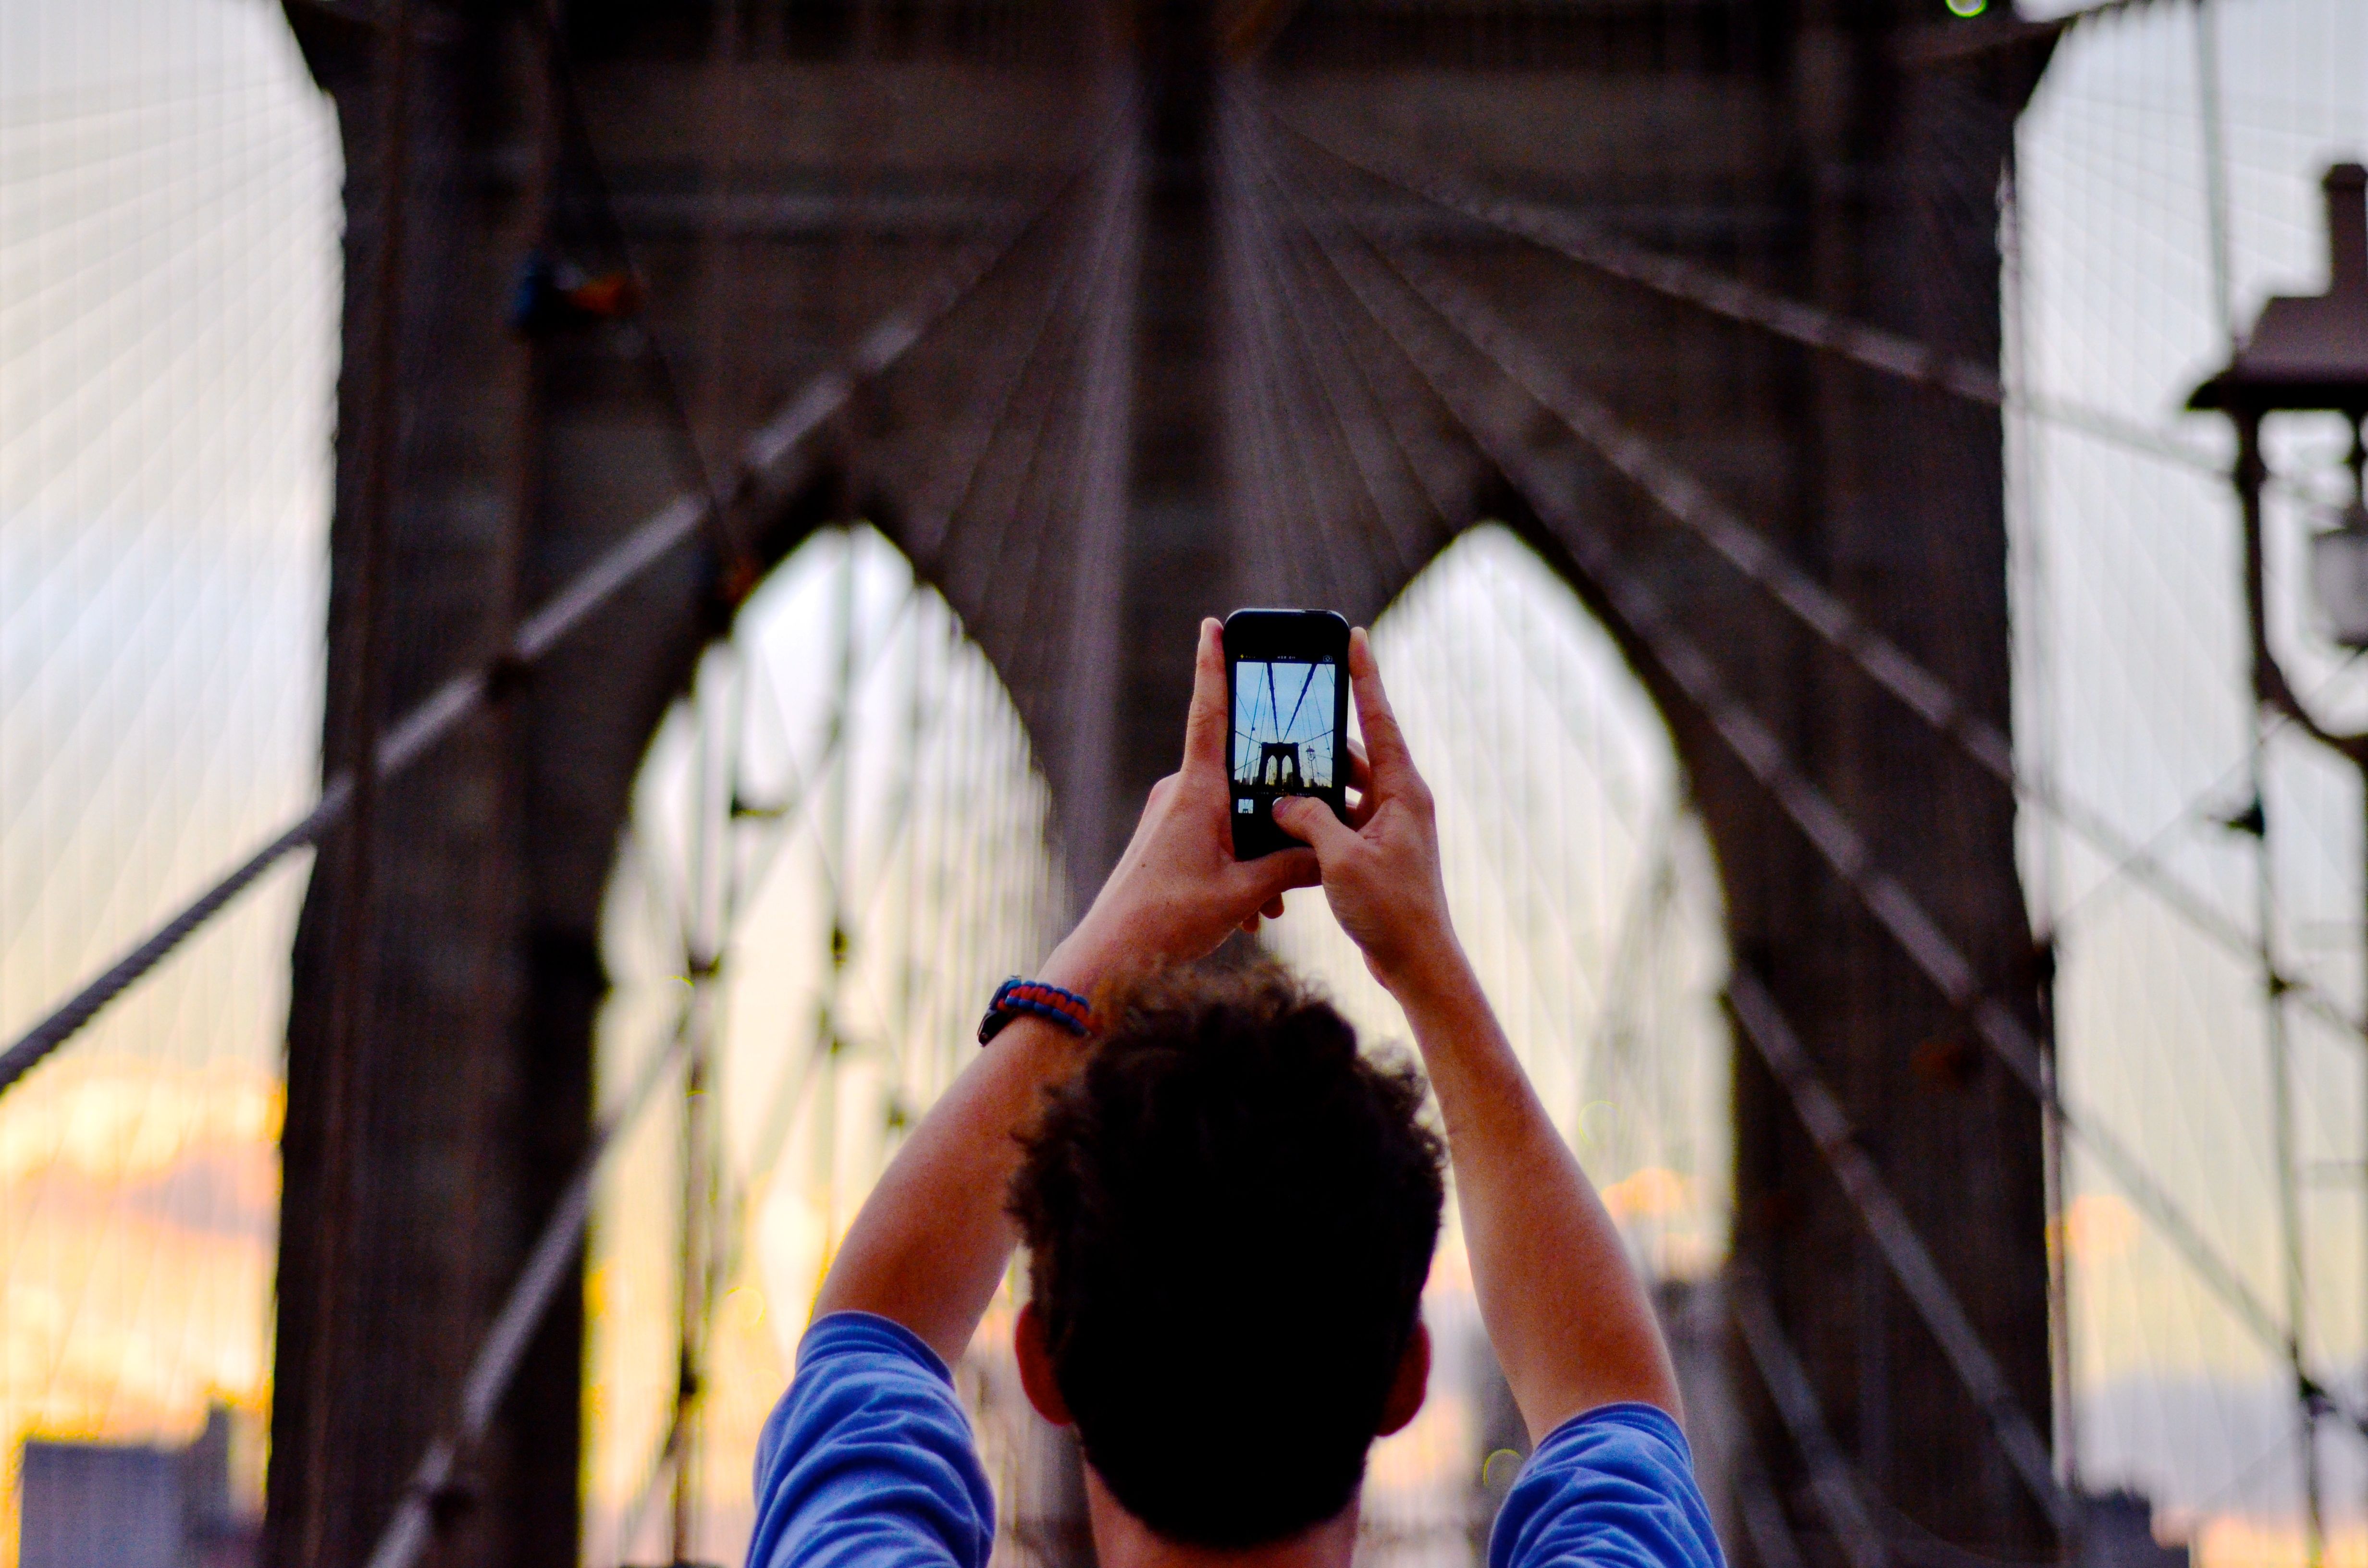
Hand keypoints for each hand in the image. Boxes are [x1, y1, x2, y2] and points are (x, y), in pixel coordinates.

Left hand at [1048, 619, 1320, 988]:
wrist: (1109, 957)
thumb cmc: (1168, 920)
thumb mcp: (1242, 894)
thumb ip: (1289, 868)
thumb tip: (1327, 854)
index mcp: (1197, 792)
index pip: (1209, 712)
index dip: (1214, 667)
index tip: (1213, 624)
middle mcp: (1180, 793)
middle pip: (1241, 773)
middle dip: (1277, 799)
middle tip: (1309, 811)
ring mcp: (1170, 817)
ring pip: (1232, 814)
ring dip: (1259, 851)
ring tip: (1274, 902)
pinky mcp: (1165, 841)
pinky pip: (1215, 836)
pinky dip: (1239, 866)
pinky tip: (1255, 912)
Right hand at [1271, 629, 1461, 995]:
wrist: (1417, 962)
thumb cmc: (1390, 911)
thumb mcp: (1340, 860)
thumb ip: (1309, 820)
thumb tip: (1281, 802)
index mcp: (1403, 792)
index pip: (1380, 719)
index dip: (1365, 676)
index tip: (1354, 635)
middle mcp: (1400, 802)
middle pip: (1356, 752)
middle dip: (1321, 735)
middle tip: (1289, 709)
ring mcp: (1388, 827)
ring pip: (1343, 788)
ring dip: (1311, 783)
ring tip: (1273, 769)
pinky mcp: (1375, 851)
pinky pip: (1339, 819)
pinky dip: (1313, 817)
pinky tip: (1281, 822)